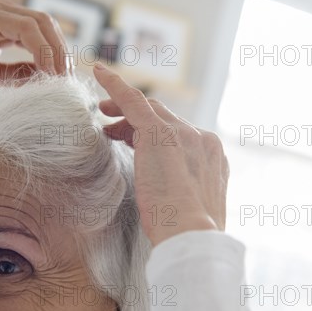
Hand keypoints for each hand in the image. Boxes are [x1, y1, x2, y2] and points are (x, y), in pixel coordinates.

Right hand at [0, 0, 69, 95]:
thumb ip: (19, 73)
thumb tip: (48, 78)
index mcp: (1, 20)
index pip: (41, 30)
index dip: (57, 52)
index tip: (65, 78)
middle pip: (46, 23)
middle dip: (62, 51)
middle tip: (68, 79)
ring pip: (40, 22)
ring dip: (56, 51)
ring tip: (60, 77)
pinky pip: (25, 29)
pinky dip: (41, 49)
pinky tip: (47, 70)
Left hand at [93, 63, 229, 246]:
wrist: (192, 236)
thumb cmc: (187, 233)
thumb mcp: (191, 208)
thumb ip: (183, 191)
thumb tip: (168, 195)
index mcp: (211, 157)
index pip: (180, 135)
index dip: (155, 134)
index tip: (139, 138)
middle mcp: (201, 139)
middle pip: (164, 118)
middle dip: (137, 119)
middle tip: (113, 125)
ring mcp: (183, 134)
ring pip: (149, 110)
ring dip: (124, 109)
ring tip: (103, 112)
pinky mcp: (159, 133)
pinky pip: (133, 101)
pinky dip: (115, 86)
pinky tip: (100, 74)